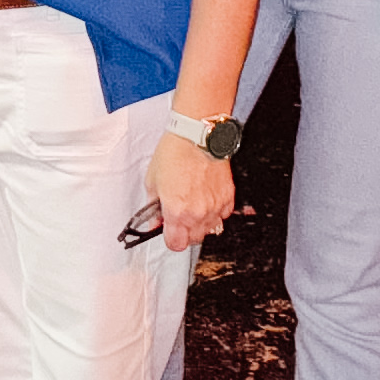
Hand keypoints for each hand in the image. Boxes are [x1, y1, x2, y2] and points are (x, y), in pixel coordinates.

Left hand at [151, 132, 233, 252]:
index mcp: (176, 211)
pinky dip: (215, 212)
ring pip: (209, 229)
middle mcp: (197, 213)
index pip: (175, 244)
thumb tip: (155, 222)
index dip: (170, 238)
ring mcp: (215, 206)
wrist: (197, 135)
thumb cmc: (175, 152)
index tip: (168, 230)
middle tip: (178, 216)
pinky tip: (206, 198)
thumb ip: (153, 208)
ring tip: (193, 205)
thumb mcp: (152, 181)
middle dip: (184, 231)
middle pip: (193, 240)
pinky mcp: (227, 197)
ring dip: (200, 223)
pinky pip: (222, 215)